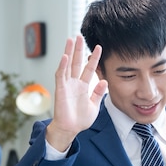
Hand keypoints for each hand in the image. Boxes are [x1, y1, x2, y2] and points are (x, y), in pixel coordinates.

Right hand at [46, 35, 108, 151]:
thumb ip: (98, 93)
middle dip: (78, 49)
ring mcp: (67, 85)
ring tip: (71, 39)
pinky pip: (61, 75)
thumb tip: (104, 81)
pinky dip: (63, 65)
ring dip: (69, 52)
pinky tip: (65, 56)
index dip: (93, 58)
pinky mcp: (60, 89)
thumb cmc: (80, 119)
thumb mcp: (94, 105)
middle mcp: (74, 83)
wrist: (71, 129)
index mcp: (83, 86)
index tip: (99, 47)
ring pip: (67, 65)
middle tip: (80, 36)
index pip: (89, 69)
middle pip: (77, 62)